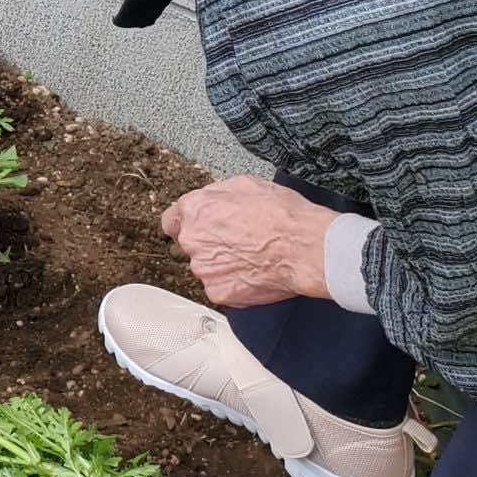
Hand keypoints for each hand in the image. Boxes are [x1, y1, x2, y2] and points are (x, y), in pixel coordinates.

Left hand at [160, 176, 332, 307]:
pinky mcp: (219, 292)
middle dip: (210, 243)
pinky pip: (220, 286)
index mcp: (195, 210)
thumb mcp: (246, 184)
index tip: (197, 228)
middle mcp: (192, 241)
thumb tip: (211, 201)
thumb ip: (216, 194)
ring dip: (222, 264)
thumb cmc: (283, 215)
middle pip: (191, 245)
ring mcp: (204, 269)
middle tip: (239, 241)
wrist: (306, 248)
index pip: (171, 220)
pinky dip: (234, 282)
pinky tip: (255, 272)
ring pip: (207, 267)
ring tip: (252, 256)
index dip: (186, 223)